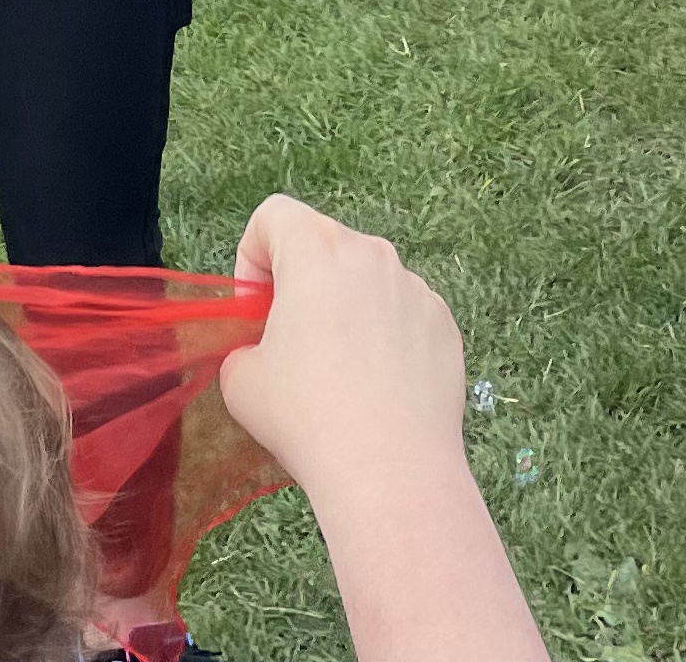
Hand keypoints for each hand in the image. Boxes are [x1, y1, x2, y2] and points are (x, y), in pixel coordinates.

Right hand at [218, 197, 471, 498]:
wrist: (391, 470)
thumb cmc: (306, 416)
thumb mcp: (241, 381)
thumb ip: (244, 347)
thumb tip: (265, 353)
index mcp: (317, 250)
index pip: (273, 216)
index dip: (252, 259)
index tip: (255, 313)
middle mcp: (373, 253)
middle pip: (323, 249)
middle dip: (301, 288)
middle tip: (291, 349)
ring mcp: (416, 288)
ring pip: (366, 284)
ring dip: (346, 313)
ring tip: (340, 379)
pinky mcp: (445, 325)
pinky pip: (402, 316)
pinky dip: (386, 340)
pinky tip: (379, 392)